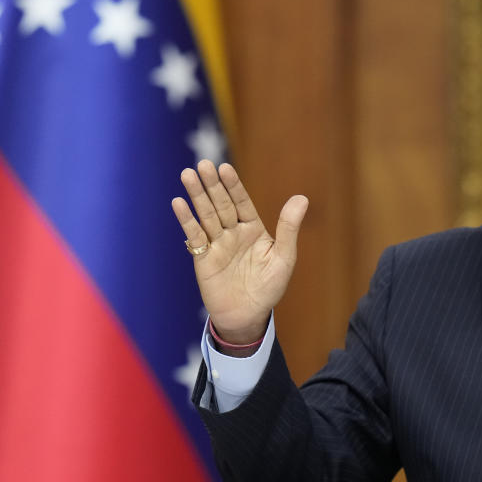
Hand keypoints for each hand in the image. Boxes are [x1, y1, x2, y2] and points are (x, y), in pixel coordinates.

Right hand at [171, 160, 308, 343]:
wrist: (248, 316)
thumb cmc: (269, 288)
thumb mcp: (284, 257)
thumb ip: (289, 228)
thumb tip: (302, 198)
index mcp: (254, 229)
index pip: (242, 202)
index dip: (233, 186)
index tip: (225, 168)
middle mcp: (234, 232)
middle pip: (221, 204)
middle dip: (212, 185)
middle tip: (203, 165)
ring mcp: (217, 244)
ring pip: (206, 215)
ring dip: (197, 196)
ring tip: (187, 175)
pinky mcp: (204, 258)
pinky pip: (195, 235)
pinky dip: (187, 220)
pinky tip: (179, 203)